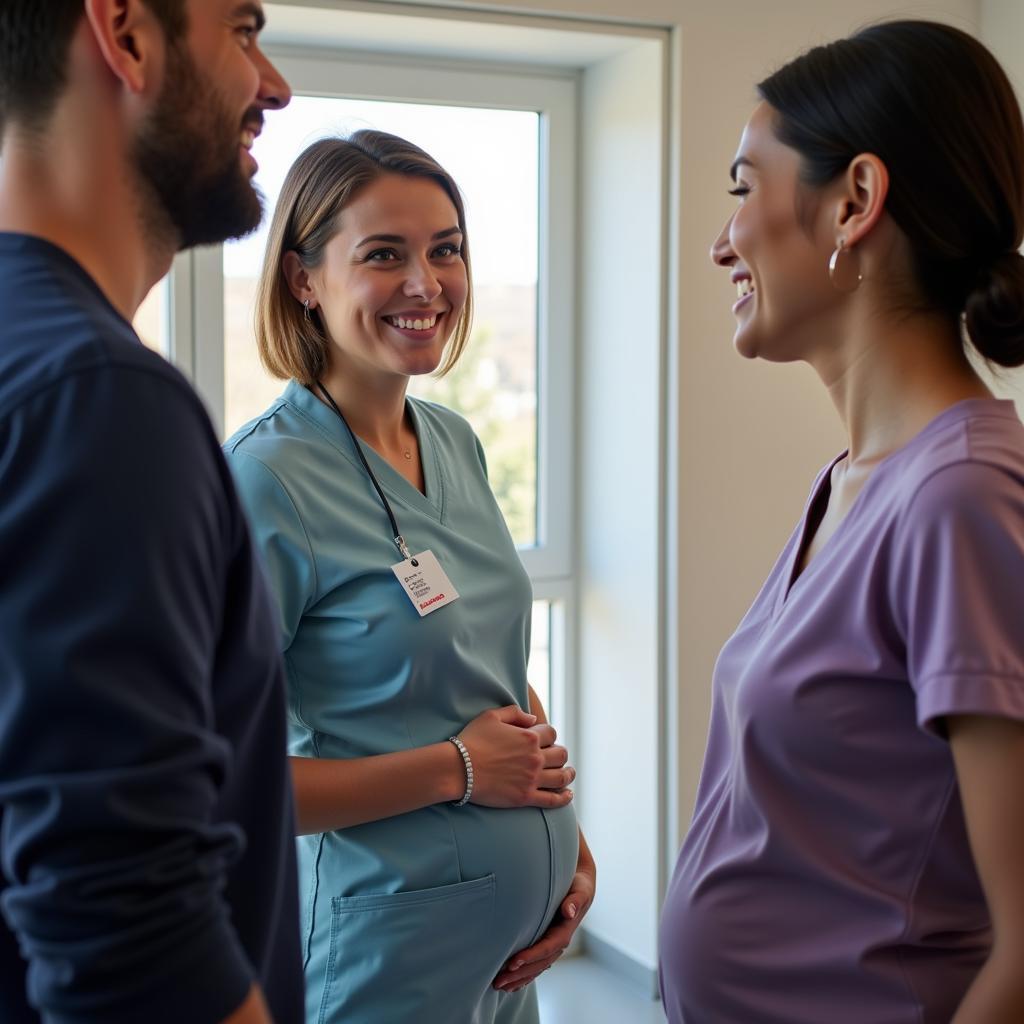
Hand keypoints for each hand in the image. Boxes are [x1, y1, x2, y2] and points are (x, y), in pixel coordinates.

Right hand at [458, 705, 574, 808]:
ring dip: (568, 774)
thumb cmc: (472, 740)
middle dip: (559, 753)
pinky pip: (552, 800)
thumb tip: (533, 719)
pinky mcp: (525, 797)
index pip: (551, 732)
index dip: (548, 734)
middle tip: (555, 756)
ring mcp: (532, 779)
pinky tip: (568, 795)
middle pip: (560, 754)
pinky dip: (564, 798)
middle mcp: (535, 758)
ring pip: (561, 777)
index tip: (542, 738)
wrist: (458, 769)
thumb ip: (515, 713)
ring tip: (569, 773)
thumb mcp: (491, 716)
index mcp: (529, 737)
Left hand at [492, 855, 595, 992]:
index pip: (547, 947)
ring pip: (536, 966)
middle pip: (539, 963)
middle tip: (499, 982)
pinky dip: (524, 975)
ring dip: (519, 978)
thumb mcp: (580, 890)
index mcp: (566, 930)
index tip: (513, 963)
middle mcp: (559, 941)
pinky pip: (536, 963)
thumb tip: (568, 911)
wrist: (580, 884)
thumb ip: (575, 900)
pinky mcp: (546, 942)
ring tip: (500, 986)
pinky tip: (512, 984)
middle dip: (520, 973)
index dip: (531, 956)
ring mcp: (552, 944)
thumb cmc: (578, 885)